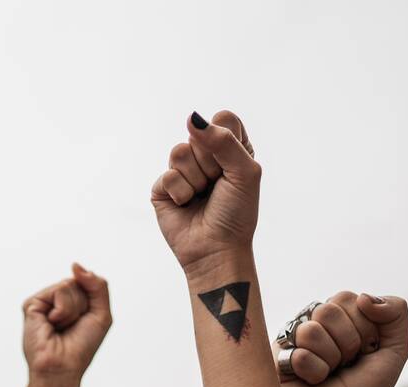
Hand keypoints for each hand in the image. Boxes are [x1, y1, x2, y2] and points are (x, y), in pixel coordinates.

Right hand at [22, 264, 111, 383]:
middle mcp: (54, 300)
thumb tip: (75, 265)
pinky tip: (52, 325)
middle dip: (83, 305)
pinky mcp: (31, 304)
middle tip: (72, 326)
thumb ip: (97, 285)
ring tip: (61, 327)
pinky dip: (63, 311)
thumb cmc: (80, 347)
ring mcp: (42, 301)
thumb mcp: (101, 313)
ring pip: (68, 285)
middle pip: (78, 282)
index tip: (84, 322)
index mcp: (69, 302)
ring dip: (73, 310)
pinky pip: (59, 291)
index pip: (87, 283)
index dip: (92, 301)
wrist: (63, 368)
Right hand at [151, 111, 260, 272]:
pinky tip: (186, 205)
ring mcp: (181, 171)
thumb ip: (224, 140)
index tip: (233, 165)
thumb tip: (192, 118)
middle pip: (199, 135)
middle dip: (211, 163)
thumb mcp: (245, 171)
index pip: (222, 118)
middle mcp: (204, 156)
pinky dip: (181, 193)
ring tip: (201, 196)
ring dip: (195, 179)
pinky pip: (167, 176)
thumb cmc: (236, 213)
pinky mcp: (162, 188)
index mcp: (230, 147)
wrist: (216, 248)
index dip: (226, 140)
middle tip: (216, 185)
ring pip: (179, 152)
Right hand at [277, 292, 407, 386]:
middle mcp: (310, 322)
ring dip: (331, 359)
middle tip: (347, 361)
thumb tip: (364, 298)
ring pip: (311, 331)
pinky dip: (316, 374)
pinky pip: (299, 356)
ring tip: (330, 371)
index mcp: (337, 313)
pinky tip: (313, 381)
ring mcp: (290, 340)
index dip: (363, 327)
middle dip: (347, 342)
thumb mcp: (396, 347)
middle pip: (327, 311)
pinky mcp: (275, 360)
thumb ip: (396, 312)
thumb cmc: (367, 384)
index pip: (347, 298)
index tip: (365, 348)